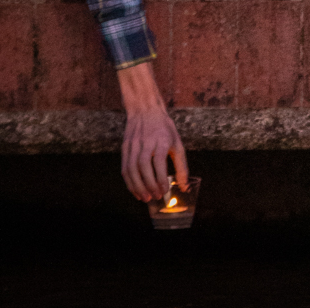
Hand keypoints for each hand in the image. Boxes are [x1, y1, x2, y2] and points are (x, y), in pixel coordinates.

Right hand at [117, 62, 188, 201]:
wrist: (145, 111)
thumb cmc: (164, 129)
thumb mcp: (177, 143)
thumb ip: (181, 165)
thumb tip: (185, 186)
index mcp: (160, 140)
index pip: (158, 162)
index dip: (160, 178)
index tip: (164, 190)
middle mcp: (145, 142)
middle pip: (143, 166)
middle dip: (148, 184)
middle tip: (155, 197)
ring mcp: (133, 145)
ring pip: (131, 168)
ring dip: (137, 185)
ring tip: (145, 197)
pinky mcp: (124, 148)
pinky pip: (124, 167)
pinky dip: (129, 181)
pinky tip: (135, 190)